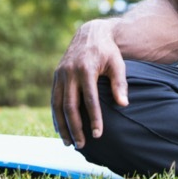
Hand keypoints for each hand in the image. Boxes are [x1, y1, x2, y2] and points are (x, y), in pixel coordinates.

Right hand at [51, 20, 127, 148]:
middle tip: (82, 145)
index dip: (93, 118)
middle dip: (75, 127)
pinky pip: (53, 99)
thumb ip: (120, 83)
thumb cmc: (108, 51)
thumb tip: (124, 105)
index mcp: (86, 69)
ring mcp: (61, 74)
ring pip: (57, 105)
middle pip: (70, 106)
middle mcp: (70, 72)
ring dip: (62, 125)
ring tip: (68, 143)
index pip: (90, 100)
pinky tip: (60, 129)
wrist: (90, 33)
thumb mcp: (118, 63)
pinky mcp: (56, 75)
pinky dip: (55, 116)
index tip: (97, 134)